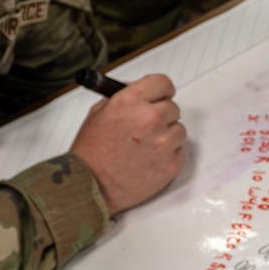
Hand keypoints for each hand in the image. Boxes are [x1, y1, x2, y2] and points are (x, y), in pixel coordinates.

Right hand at [69, 74, 188, 213]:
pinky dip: (168, 156)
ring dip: (166, 136)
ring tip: (144, 148)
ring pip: (179, 130)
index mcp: (131, 101)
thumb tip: (140, 88)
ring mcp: (163, 143)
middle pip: (173, 107)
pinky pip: (179, 152)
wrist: (89, 186)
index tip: (160, 97)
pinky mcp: (171, 164)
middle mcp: (150, 119)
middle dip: (161, 116)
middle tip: (145, 128)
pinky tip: (148, 160)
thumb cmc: (91, 153)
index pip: (163, 83)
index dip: (161, 91)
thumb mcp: (98, 113)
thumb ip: (123, 96)